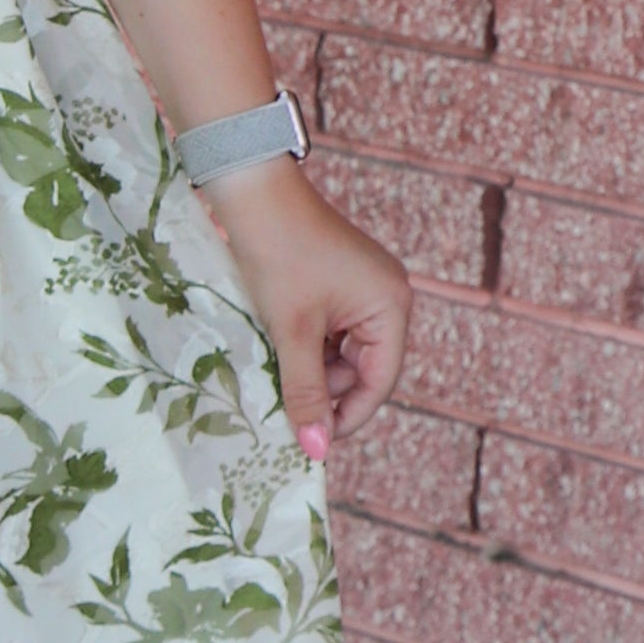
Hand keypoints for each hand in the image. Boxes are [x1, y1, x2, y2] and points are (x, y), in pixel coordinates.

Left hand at [198, 156, 410, 460]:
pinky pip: (328, 330)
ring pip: (340, 351)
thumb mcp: (292, 330)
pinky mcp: (336, 282)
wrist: (252, 192)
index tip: (313, 442)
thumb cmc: (278, 255)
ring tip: (272, 375)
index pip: (379, 381)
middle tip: (284, 409)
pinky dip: (303, 346)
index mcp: (391, 306)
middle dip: (324, 390)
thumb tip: (317, 450)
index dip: (348, 416)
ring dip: (310, 368)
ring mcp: (361, 288)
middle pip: (362, 368)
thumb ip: (306, 391)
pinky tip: (274, 351)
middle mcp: (386, 297)